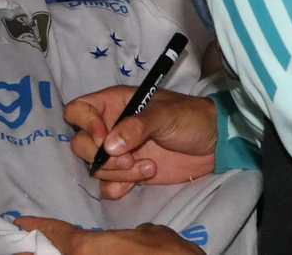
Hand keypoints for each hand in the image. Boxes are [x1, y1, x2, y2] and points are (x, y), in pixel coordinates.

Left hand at [12, 217, 204, 254]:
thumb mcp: (153, 235)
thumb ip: (133, 233)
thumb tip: (133, 236)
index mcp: (88, 249)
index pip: (55, 234)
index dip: (37, 226)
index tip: (20, 222)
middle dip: (40, 249)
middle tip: (26, 244)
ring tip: (47, 249)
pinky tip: (81, 254)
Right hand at [66, 86, 216, 199]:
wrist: (214, 144)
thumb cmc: (189, 118)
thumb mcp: (164, 115)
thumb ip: (136, 127)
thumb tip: (109, 146)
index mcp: (114, 104)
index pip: (78, 110)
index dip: (85, 125)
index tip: (105, 138)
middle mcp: (110, 127)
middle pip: (81, 144)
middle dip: (102, 157)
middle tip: (130, 159)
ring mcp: (118, 152)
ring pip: (95, 168)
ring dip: (118, 173)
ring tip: (150, 167)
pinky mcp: (128, 174)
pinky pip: (107, 186)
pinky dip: (119, 187)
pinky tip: (144, 179)